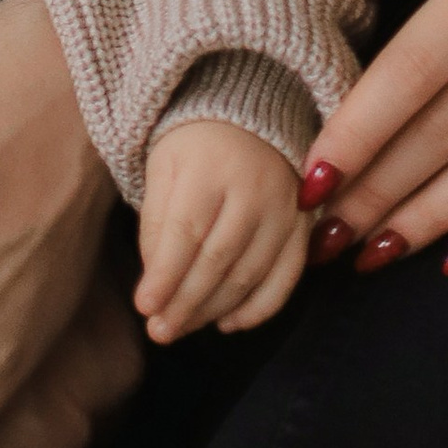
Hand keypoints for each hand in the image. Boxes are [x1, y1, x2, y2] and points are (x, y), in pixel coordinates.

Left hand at [134, 117, 307, 343]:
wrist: (252, 115)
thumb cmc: (197, 144)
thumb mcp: (165, 166)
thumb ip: (157, 221)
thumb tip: (156, 282)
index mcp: (212, 165)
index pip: (187, 230)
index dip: (165, 274)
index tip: (143, 306)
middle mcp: (255, 188)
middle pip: (218, 260)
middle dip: (185, 302)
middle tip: (158, 331)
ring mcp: (286, 210)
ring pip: (249, 276)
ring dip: (213, 310)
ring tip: (181, 328)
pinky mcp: (305, 228)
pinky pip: (286, 280)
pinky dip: (258, 309)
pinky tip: (227, 322)